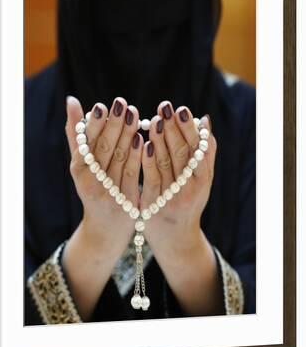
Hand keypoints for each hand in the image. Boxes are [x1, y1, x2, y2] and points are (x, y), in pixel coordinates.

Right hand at [65, 95, 142, 256]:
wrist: (105, 229)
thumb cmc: (94, 185)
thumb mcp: (82, 162)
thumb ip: (78, 132)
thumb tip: (71, 100)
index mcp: (78, 169)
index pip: (86, 143)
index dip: (94, 124)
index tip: (102, 106)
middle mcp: (90, 182)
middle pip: (104, 149)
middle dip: (114, 124)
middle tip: (122, 103)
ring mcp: (109, 193)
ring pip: (120, 159)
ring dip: (128, 135)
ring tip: (135, 113)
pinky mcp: (127, 202)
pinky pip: (134, 175)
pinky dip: (139, 157)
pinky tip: (144, 139)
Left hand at [140, 102, 215, 255]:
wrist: (175, 239)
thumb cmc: (187, 200)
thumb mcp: (200, 179)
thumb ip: (203, 152)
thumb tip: (204, 120)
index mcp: (204, 178)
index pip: (198, 148)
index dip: (190, 128)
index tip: (181, 109)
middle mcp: (192, 188)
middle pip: (183, 153)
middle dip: (174, 128)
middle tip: (166, 107)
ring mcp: (174, 196)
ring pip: (167, 164)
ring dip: (160, 140)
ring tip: (154, 119)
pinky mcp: (155, 204)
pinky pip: (151, 178)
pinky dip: (148, 160)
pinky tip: (142, 144)